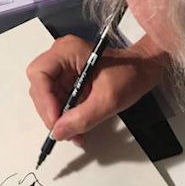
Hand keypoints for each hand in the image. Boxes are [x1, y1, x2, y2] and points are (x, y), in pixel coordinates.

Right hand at [26, 35, 166, 141]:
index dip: (44, 100)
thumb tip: (58, 133)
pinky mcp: (69, 78)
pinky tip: (76, 129)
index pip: (39, 74)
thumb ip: (82, 117)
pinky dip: (65, 116)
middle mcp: (61, 56)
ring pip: (47, 96)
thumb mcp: (108, 99)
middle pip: (40, 86)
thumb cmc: (130, 75)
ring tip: (74, 134)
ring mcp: (64, 67)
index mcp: (67, 51)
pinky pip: (58, 99)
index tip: (56, 122)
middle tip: (65, 132)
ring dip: (57, 118)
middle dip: (50, 112)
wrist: (144, 69)